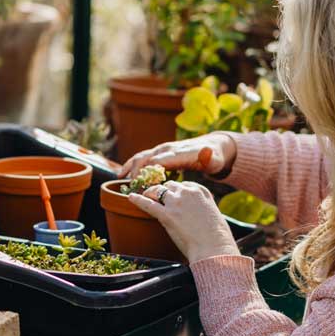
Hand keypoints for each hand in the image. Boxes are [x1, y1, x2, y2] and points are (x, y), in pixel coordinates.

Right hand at [120, 133, 237, 181]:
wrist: (213, 147)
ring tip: (119, 180)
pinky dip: (131, 165)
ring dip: (130, 167)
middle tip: (131, 187)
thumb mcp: (215, 160)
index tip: (143, 186)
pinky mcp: (160, 153)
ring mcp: (162, 150)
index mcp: (178, 153)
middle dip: (137, 172)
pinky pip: (142, 158)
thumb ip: (210, 158)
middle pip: (146, 158)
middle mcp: (168, 149)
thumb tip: (206, 152)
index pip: (159, 161)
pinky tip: (123, 176)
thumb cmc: (213, 158)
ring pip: (141, 157)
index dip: (149, 173)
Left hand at [128, 180, 240, 262]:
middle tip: (157, 197)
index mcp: (201, 191)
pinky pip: (148, 204)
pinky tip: (131, 197)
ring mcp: (176, 202)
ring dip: (150, 193)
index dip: (176, 192)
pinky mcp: (167, 215)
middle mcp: (188, 192)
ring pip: (157, 190)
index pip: (184, 185)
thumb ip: (203, 209)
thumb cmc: (217, 238)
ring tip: (145, 196)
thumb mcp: (214, 215)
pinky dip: (138, 200)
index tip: (172, 196)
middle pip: (169, 186)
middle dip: (163, 191)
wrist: (214, 249)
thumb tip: (197, 214)